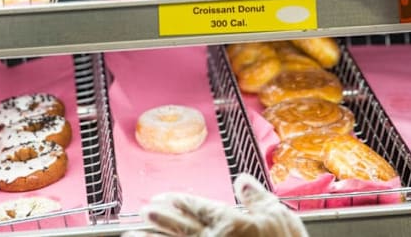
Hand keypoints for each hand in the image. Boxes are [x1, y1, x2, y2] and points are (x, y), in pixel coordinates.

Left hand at [122, 173, 307, 236]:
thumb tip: (242, 180)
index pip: (197, 208)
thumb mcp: (278, 217)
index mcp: (229, 222)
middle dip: (160, 219)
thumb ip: (257, 198)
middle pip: (179, 227)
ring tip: (132, 234)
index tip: (162, 197)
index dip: (179, 202)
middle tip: (143, 211)